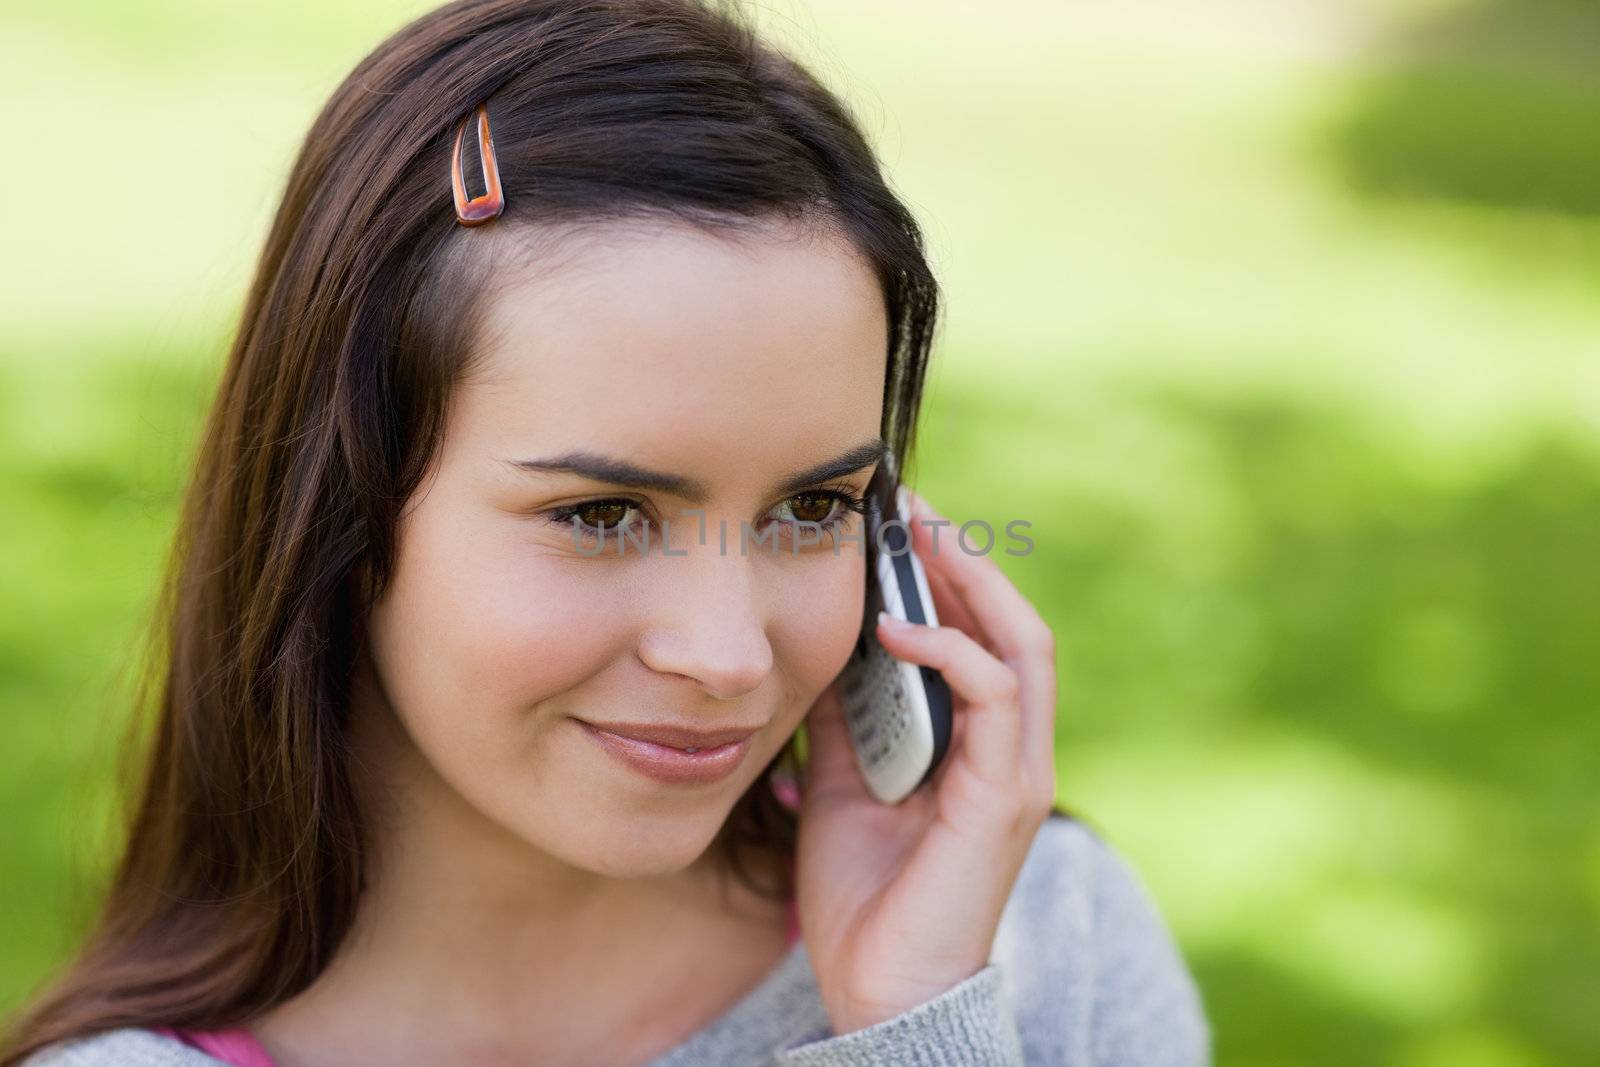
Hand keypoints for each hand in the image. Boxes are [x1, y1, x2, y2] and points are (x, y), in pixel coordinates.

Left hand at [793, 487, 1058, 1034]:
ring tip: (914, 529)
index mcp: (974, 739)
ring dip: (968, 579)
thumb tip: (819, 644)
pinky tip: (896, 625)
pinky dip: (951, 650)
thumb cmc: (863, 893)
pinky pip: (995, 696)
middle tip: (905, 497)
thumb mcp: (840, 779)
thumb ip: (844, 714)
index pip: (978, 629)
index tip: (889, 517)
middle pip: (1008, 619)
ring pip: (1019, 643)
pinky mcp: (1005, 797)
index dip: (942, 568)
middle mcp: (1009, 746)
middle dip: (958, 553)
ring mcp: (1015, 770)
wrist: (879, 990)